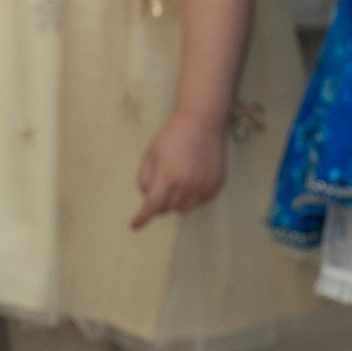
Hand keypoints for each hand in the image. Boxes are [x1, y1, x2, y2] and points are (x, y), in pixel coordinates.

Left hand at [132, 112, 227, 228]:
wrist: (202, 124)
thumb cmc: (172, 138)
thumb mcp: (150, 155)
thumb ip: (144, 180)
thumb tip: (149, 199)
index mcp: (168, 176)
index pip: (152, 206)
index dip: (141, 218)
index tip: (134, 226)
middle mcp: (188, 184)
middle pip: (167, 209)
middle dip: (159, 202)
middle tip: (160, 184)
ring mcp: (205, 186)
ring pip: (184, 208)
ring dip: (176, 201)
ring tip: (176, 182)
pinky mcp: (217, 185)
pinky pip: (200, 202)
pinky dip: (192, 197)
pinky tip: (191, 180)